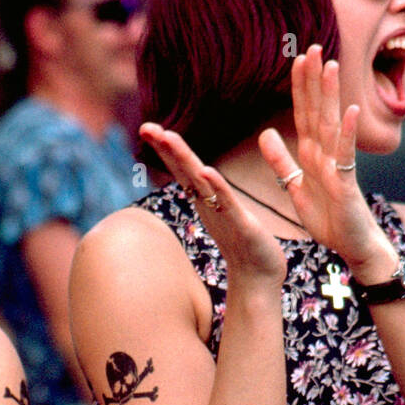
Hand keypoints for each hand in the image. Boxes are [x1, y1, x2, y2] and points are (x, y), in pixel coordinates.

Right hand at [140, 123, 286, 286]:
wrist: (259, 277)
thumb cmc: (246, 244)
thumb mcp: (226, 210)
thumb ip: (214, 192)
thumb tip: (203, 176)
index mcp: (207, 198)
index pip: (184, 168)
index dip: (167, 148)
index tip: (148, 128)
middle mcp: (209, 205)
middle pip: (185, 170)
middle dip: (166, 148)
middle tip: (145, 127)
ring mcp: (222, 214)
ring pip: (200, 182)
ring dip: (184, 159)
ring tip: (168, 137)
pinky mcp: (242, 225)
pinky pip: (227, 203)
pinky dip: (217, 187)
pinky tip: (206, 171)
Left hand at [258, 46, 397, 275]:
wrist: (353, 246)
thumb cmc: (330, 218)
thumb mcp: (295, 187)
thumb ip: (281, 161)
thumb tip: (265, 133)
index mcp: (312, 155)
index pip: (303, 114)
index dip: (299, 88)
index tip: (296, 59)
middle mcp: (326, 155)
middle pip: (317, 111)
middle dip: (313, 80)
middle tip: (312, 46)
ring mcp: (338, 167)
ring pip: (331, 126)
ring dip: (330, 95)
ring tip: (330, 65)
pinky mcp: (346, 185)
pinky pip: (346, 157)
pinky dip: (346, 134)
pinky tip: (349, 111)